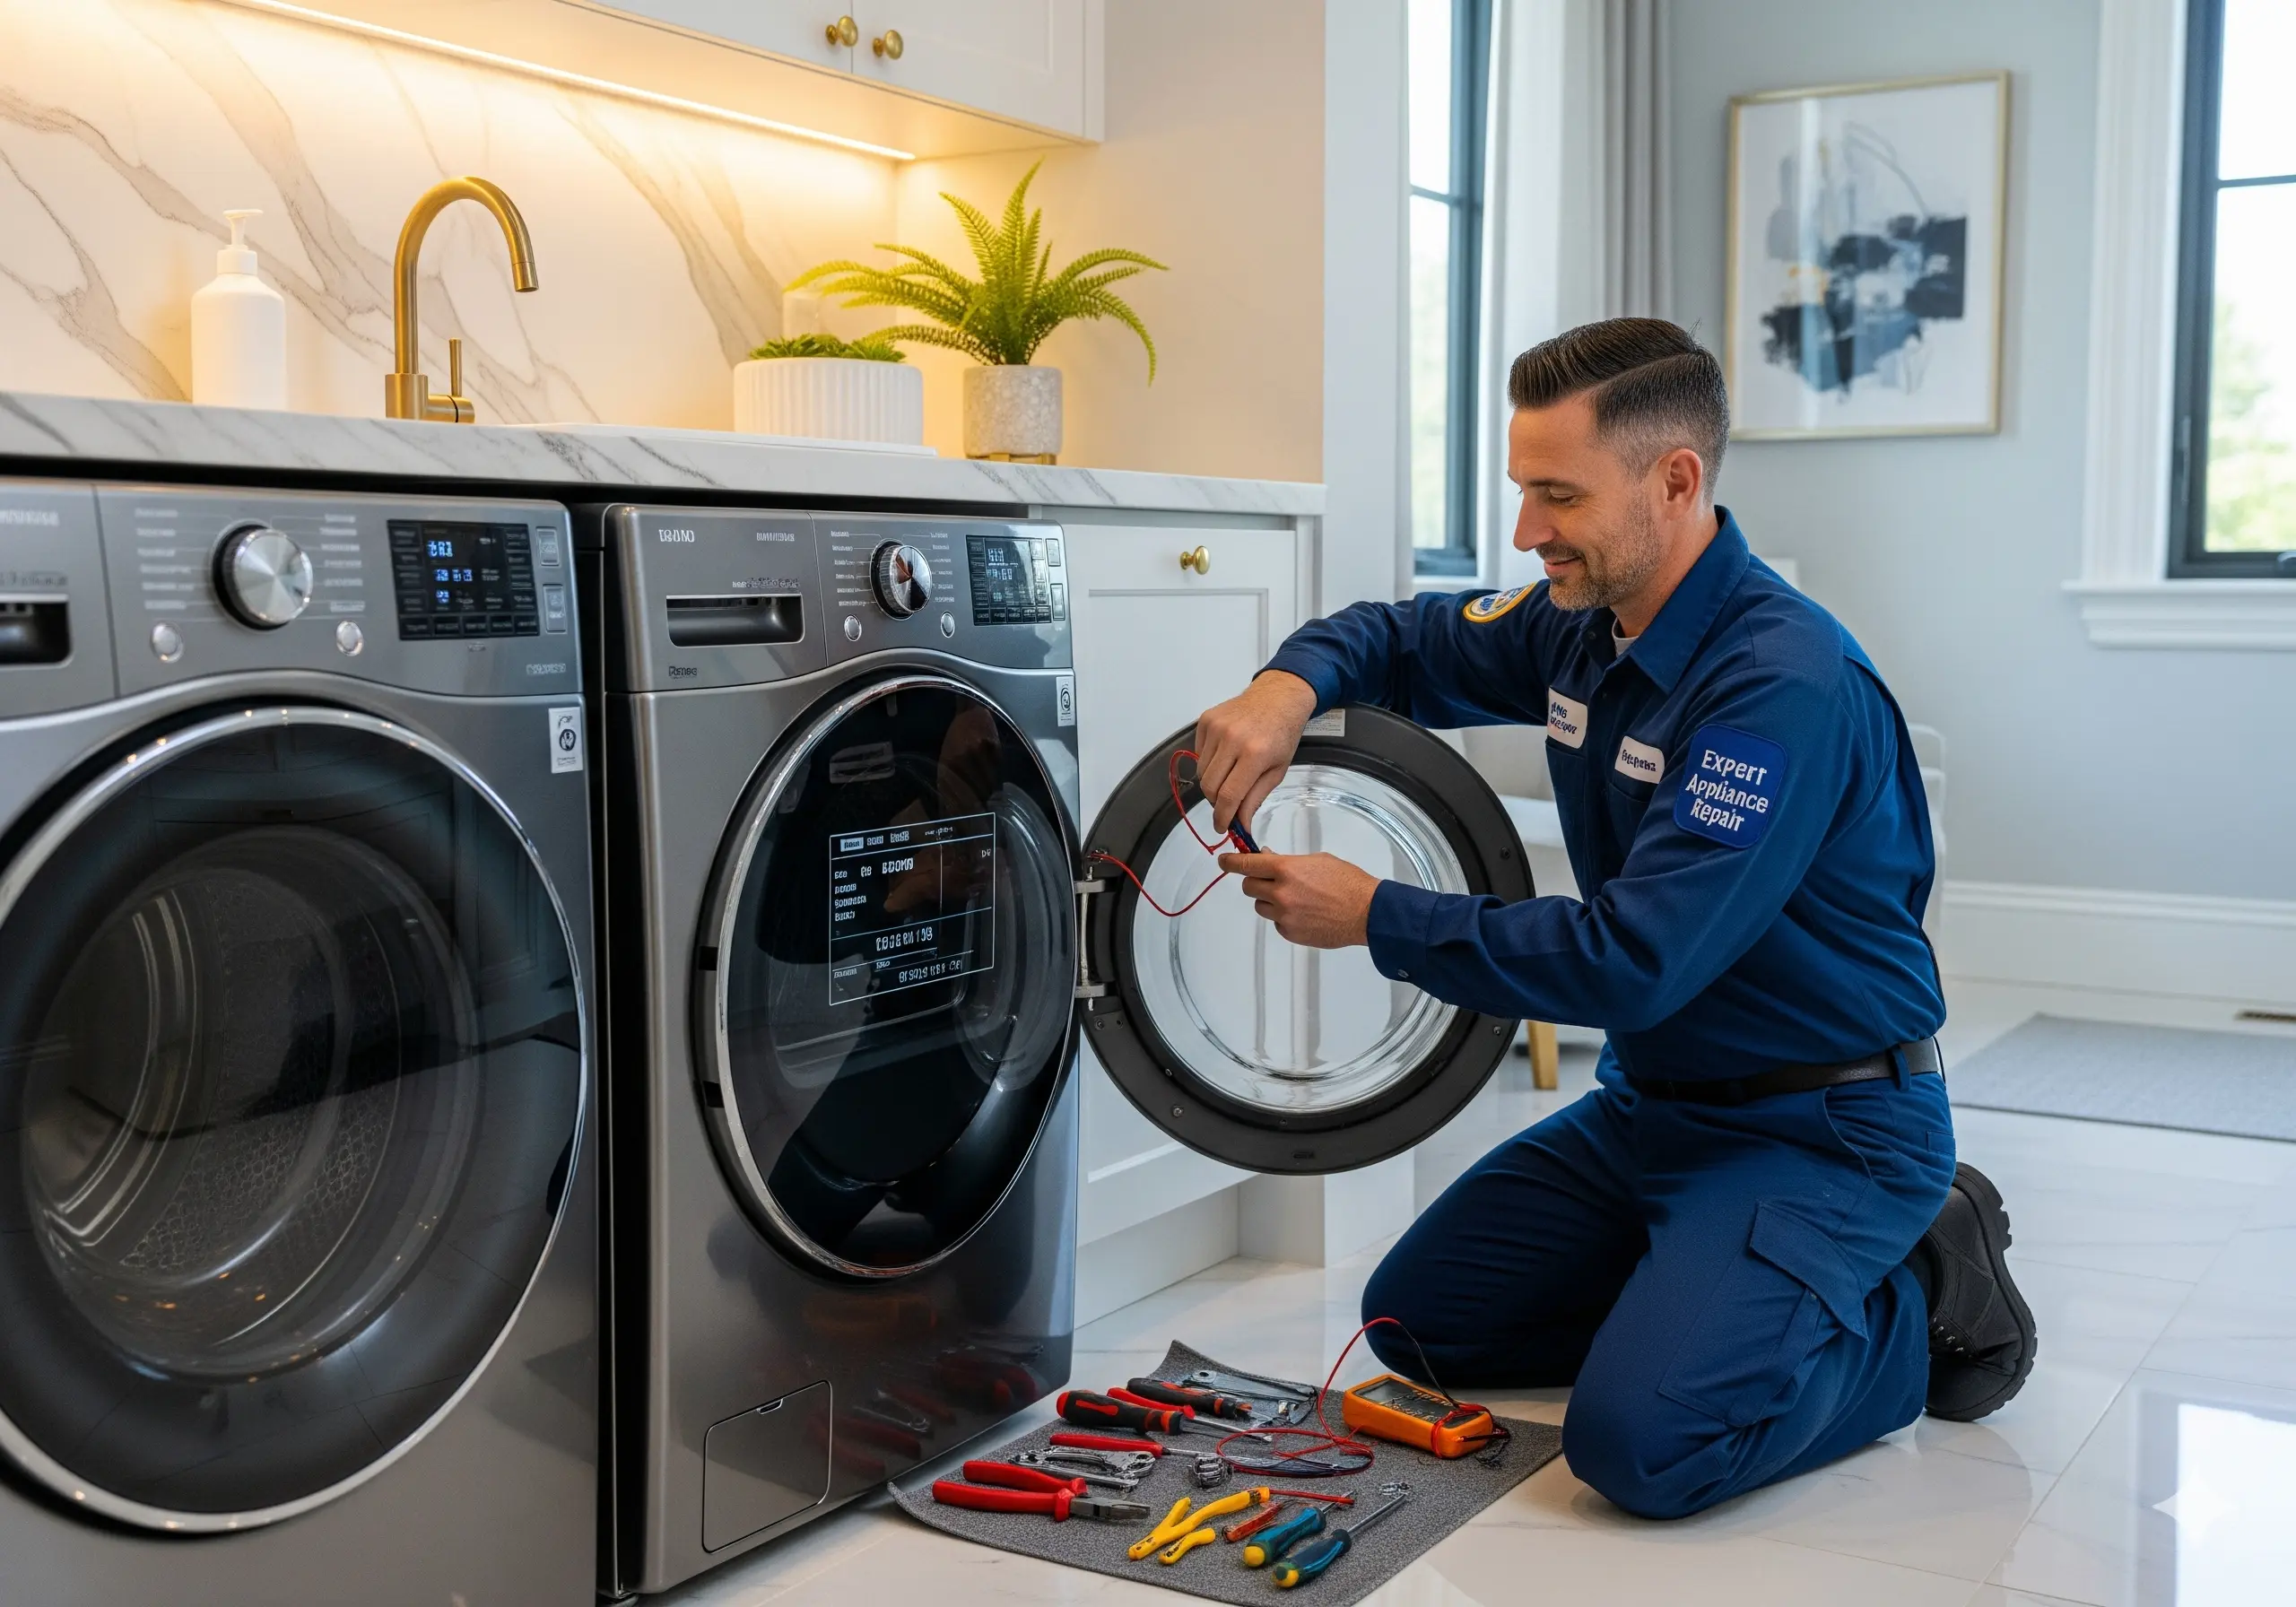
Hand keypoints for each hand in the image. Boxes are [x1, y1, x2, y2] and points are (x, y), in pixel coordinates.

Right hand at [1193, 671, 1318, 834]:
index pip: (1229, 795)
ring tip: (1229, 777)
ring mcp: (1216, 727)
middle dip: (1216, 803)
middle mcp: (1232, 739)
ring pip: (1201, 772)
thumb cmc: (1282, 734)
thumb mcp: (1277, 770)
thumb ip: (1255, 799)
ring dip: (1212, 783)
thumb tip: (1240, 825)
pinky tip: (1225, 757)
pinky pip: (1198, 753)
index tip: (1221, 827)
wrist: (1277, 698)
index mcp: (1254, 754)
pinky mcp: (1206, 720)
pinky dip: (1208, 763)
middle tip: (1226, 805)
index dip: (1222, 816)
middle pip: (1210, 786)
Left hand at [1217, 851, 1377, 948]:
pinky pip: (1276, 923)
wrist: (1367, 912)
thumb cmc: (1347, 882)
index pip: (1246, 864)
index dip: (1230, 862)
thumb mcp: (1317, 860)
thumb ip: (1288, 862)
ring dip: (1269, 901)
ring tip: (1295, 899)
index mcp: (1286, 870)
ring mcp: (1284, 916)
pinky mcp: (1290, 933)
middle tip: (1267, 880)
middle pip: (1248, 887)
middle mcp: (1281, 893)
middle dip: (1255, 882)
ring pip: (1260, 907)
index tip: (1223, 861)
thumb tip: (1268, 860)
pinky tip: (1304, 913)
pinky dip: (1283, 917)